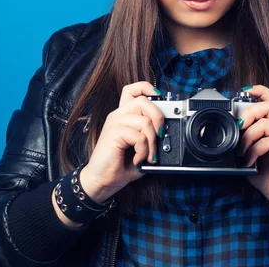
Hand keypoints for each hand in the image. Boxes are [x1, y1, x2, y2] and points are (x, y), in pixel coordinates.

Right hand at [79, 81, 163, 203]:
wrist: (102, 181)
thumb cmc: (119, 165)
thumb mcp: (140, 148)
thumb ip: (150, 137)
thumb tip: (166, 132)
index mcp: (124, 116)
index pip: (132, 89)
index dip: (147, 87)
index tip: (159, 96)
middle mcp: (118, 115)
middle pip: (143, 101)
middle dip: (158, 118)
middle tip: (160, 136)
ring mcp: (115, 122)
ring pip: (145, 121)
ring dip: (152, 142)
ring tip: (148, 156)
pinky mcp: (113, 132)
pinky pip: (139, 136)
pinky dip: (143, 151)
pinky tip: (138, 159)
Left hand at [239, 85, 268, 223]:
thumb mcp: (250, 154)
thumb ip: (243, 141)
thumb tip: (229, 133)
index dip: (260, 91)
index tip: (245, 90)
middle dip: (249, 112)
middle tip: (239, 127)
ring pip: (266, 122)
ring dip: (249, 136)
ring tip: (243, 150)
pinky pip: (268, 140)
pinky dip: (254, 150)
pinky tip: (250, 160)